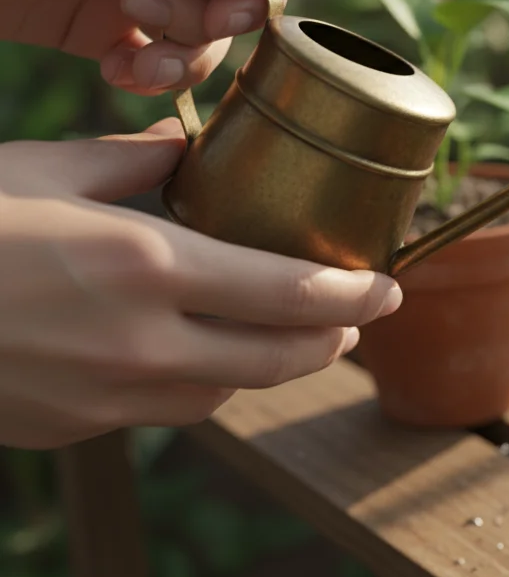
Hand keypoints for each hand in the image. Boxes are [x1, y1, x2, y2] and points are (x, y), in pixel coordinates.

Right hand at [0, 120, 401, 449]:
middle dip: (332, 338)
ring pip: (230, 393)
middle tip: (352, 315)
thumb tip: (192, 149)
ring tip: (282, 333)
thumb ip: (140, 163)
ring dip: (268, 366)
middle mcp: (144, 343)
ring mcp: (110, 397)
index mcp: (150, 264)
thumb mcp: (50, 169)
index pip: (296, 295)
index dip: (359, 297)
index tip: (390, 288)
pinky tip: (194, 354)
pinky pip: (168, 412)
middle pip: (283, 359)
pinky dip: (199, 384)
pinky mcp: (78, 428)